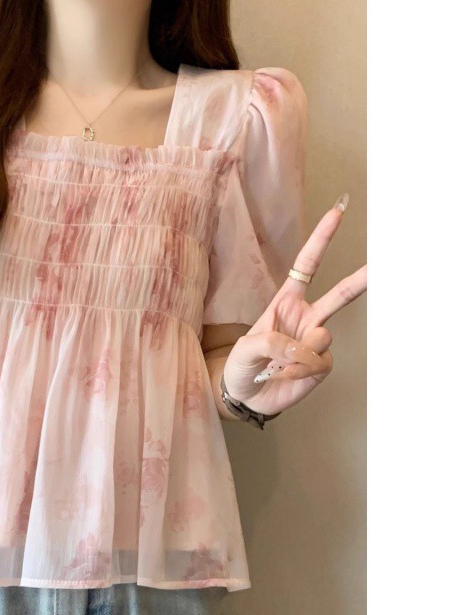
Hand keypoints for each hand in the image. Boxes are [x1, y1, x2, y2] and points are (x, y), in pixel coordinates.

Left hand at [222, 194, 366, 415]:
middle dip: (361, 279)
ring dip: (299, 352)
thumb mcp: (245, 347)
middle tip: (381, 264)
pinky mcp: (320, 365)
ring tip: (277, 364)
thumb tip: (305, 345)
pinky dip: (300, 370)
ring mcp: (315, 342)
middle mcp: (306, 318)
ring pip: (324, 337)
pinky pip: (320, 362)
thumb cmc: (239, 365)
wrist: (242, 395)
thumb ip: (273, 341)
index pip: (307, 267)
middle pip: (340, 294)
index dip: (321, 240)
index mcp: (286, 303)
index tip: (337, 213)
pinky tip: (284, 376)